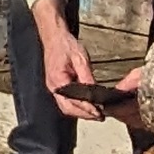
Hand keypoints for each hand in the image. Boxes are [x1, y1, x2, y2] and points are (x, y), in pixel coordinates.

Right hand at [35, 1, 110, 119]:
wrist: (53, 36)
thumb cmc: (66, 45)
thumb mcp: (80, 59)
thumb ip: (87, 78)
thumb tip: (96, 94)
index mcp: (58, 80)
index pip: (74, 101)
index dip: (88, 109)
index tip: (100, 113)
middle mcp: (53, 87)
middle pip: (68, 109)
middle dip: (84, 115)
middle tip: (100, 117)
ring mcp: (53, 87)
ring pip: (65, 107)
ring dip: (80, 112)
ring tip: (96, 114)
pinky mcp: (55, 85)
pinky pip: (65, 101)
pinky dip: (76, 106)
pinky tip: (86, 106)